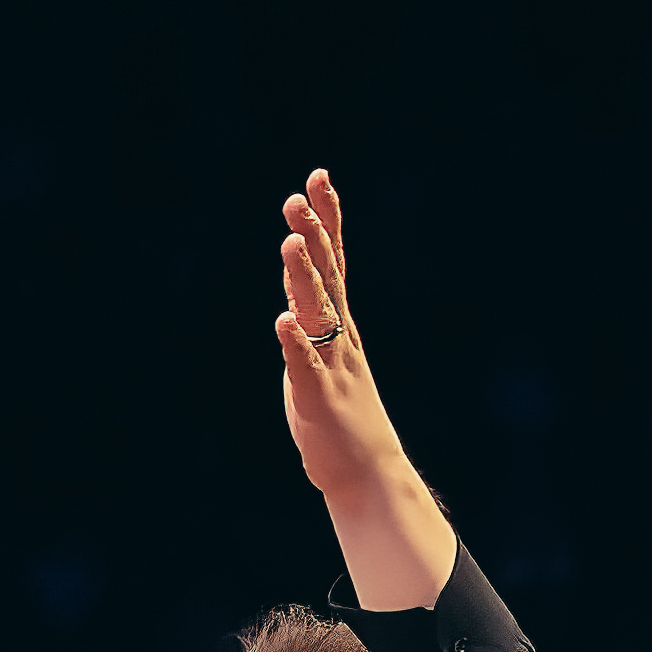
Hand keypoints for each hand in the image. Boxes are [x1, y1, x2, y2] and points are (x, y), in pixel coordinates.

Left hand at [270, 169, 463, 612]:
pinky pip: (306, 367)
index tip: (318, 178)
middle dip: (313, 235)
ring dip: (304, 279)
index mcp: (340, 327)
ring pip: (318, 314)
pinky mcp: (319, 399)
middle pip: (327, 276)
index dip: (326, 220)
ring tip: (289, 244)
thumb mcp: (322, 358)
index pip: (334, 262)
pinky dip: (295, 344)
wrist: (368, 473)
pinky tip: (283, 320)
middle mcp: (340, 339)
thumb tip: (292, 292)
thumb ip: (310, 324)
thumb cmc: (342, 416)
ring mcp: (332, 366)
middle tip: (299, 195)